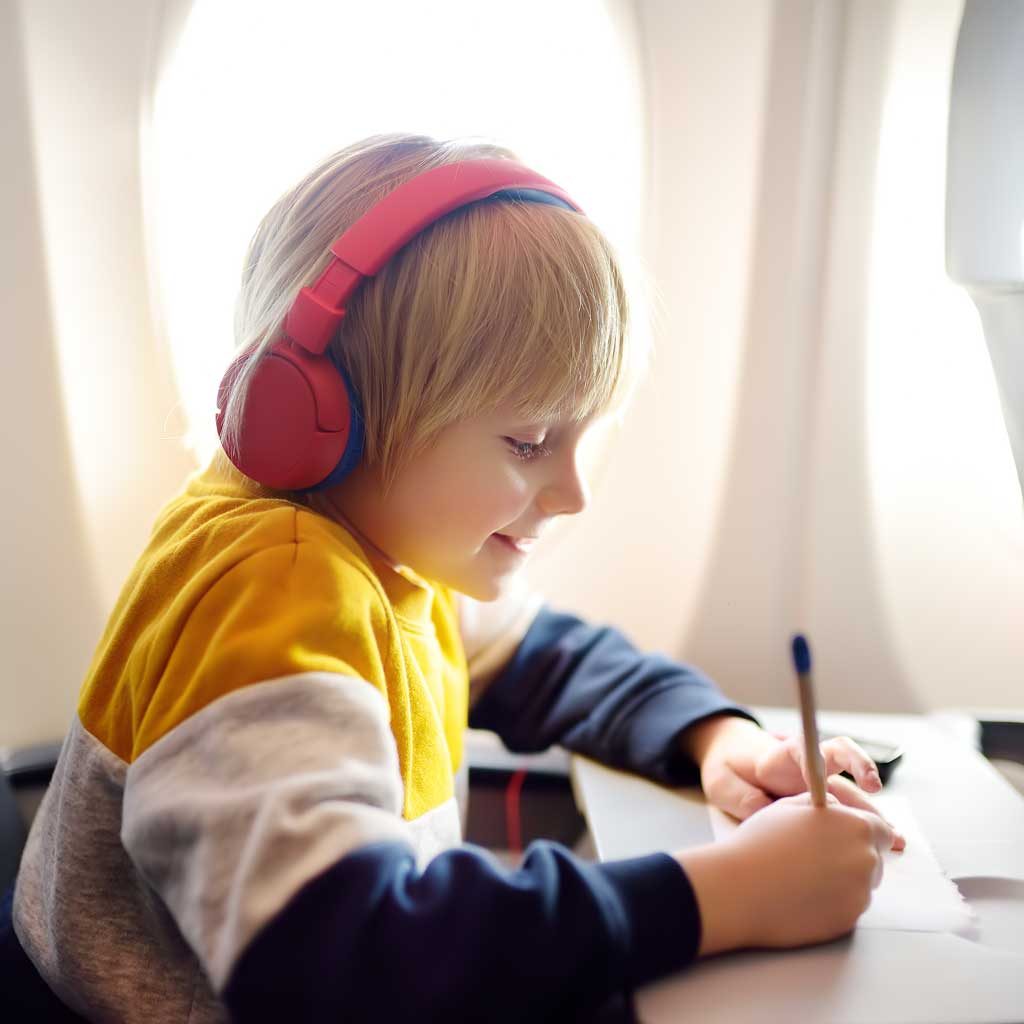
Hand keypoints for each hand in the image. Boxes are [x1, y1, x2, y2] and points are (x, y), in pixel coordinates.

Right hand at [678, 792, 896, 955]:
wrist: (739, 890)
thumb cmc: (760, 843)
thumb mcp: (790, 807)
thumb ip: (825, 805)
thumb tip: (838, 808)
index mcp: (855, 826)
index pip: (882, 830)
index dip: (862, 831)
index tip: (846, 835)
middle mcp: (866, 860)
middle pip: (874, 858)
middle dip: (853, 855)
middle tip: (818, 856)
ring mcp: (859, 894)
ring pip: (862, 884)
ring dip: (843, 880)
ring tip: (804, 876)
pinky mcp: (848, 921)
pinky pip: (848, 907)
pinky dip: (832, 902)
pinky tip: (801, 894)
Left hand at [683, 715, 904, 849]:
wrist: (731, 762)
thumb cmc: (728, 768)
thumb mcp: (723, 781)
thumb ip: (743, 796)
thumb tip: (765, 813)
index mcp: (783, 753)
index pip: (808, 747)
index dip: (823, 758)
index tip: (827, 774)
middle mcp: (809, 764)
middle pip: (843, 764)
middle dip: (863, 779)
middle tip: (877, 803)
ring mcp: (820, 783)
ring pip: (851, 794)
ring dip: (871, 814)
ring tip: (892, 839)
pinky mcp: (824, 803)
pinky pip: (848, 812)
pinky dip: (864, 828)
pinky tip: (883, 846)